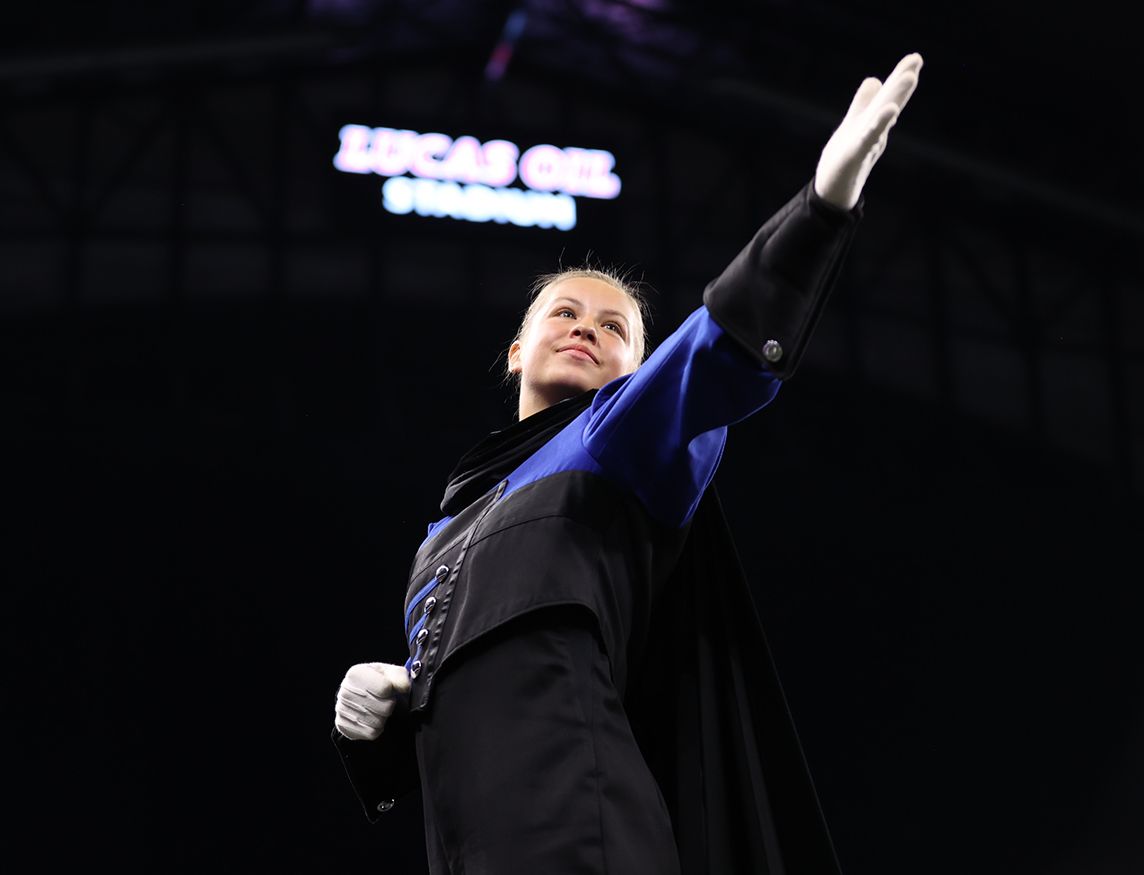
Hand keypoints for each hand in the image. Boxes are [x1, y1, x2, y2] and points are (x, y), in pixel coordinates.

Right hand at [334, 662, 410, 741]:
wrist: (359, 695)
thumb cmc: (376, 682)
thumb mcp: (389, 673)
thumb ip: (399, 676)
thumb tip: (404, 686)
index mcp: (355, 673)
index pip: (385, 688)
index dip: (392, 690)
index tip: (389, 688)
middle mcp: (344, 692)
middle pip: (384, 708)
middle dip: (389, 704)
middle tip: (384, 700)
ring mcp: (341, 710)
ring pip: (378, 722)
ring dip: (384, 717)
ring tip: (378, 709)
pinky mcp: (343, 726)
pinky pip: (371, 733)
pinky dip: (377, 728)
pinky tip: (372, 719)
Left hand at [814, 52, 922, 210]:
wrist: (832, 193)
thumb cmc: (843, 162)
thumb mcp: (853, 126)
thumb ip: (863, 104)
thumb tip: (874, 79)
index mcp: (871, 122)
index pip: (887, 96)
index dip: (899, 77)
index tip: (915, 57)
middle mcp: (873, 131)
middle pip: (889, 102)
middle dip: (902, 81)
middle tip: (916, 59)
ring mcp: (865, 143)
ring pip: (882, 118)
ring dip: (895, 97)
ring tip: (909, 77)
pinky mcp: (855, 156)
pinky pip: (868, 138)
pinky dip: (878, 124)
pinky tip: (890, 110)